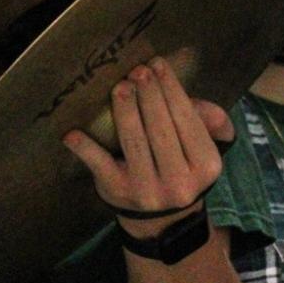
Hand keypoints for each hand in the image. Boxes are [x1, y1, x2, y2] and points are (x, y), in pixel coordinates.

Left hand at [62, 56, 231, 231]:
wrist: (161, 218)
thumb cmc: (180, 167)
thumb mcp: (200, 149)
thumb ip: (207, 122)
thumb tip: (212, 109)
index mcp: (205, 166)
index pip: (187, 121)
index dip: (172, 90)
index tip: (157, 64)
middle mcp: (180, 182)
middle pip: (162, 130)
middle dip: (149, 96)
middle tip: (137, 71)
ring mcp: (147, 190)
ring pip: (134, 143)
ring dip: (125, 111)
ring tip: (120, 87)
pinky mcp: (118, 192)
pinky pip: (100, 166)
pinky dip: (85, 149)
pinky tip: (71, 134)